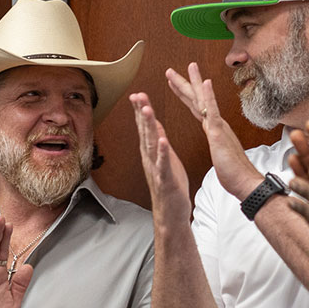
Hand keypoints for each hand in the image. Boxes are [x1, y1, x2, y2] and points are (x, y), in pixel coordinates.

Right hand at [131, 91, 191, 225]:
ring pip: (151, 144)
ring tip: (147, 110)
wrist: (170, 213)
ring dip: (149, 127)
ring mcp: (156, 168)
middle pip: (145, 131)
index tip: (138, 94)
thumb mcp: (165, 159)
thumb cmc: (170, 187)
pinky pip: (163, 163)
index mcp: (152, 153)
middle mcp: (150, 159)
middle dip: (142, 113)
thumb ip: (158, 141)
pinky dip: (162, 152)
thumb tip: (154, 124)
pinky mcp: (165, 179)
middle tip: (138, 95)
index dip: (141, 110)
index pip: (145, 127)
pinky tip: (162, 140)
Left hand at [166, 62, 261, 198]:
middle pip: (197, 99)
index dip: (184, 94)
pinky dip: (209, 97)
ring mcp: (218, 127)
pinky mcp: (219, 134)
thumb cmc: (234, 172)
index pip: (196, 107)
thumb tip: (218, 140)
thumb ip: (218, 144)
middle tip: (170, 70)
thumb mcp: (221, 154)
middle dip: (183, 83)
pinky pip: (213, 112)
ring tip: (190, 66)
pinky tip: (206, 83)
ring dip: (195, 82)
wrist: (245, 182)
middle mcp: (216, 124)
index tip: (175, 82)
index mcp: (213, 128)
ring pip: (204, 100)